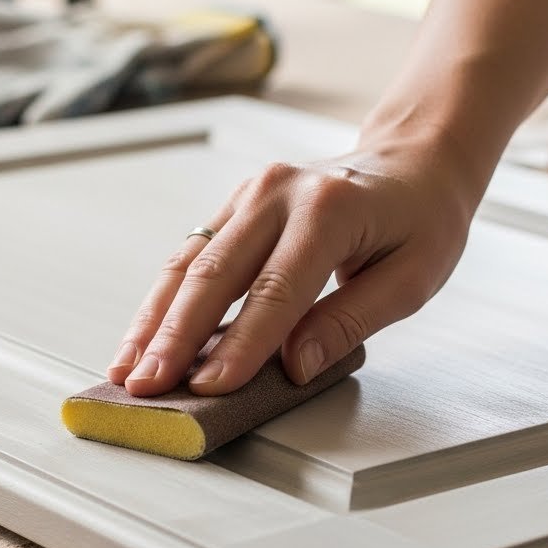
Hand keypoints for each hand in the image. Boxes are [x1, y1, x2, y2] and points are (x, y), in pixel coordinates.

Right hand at [107, 124, 477, 396]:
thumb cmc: (422, 219)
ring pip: (189, 263)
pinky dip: (163, 301)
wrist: (413, 161)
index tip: (211, 386)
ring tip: (126, 369)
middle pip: (215, 273)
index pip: (277, 290)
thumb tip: (296, 366)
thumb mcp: (412, 277)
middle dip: (175, 337)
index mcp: (329, 209)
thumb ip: (350, 320)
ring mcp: (250, 195)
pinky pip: (191, 256)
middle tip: (147, 387)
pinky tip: (142, 339)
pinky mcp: (235, 207)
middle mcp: (279, 193)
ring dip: (153, 321)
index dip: (241, 343)